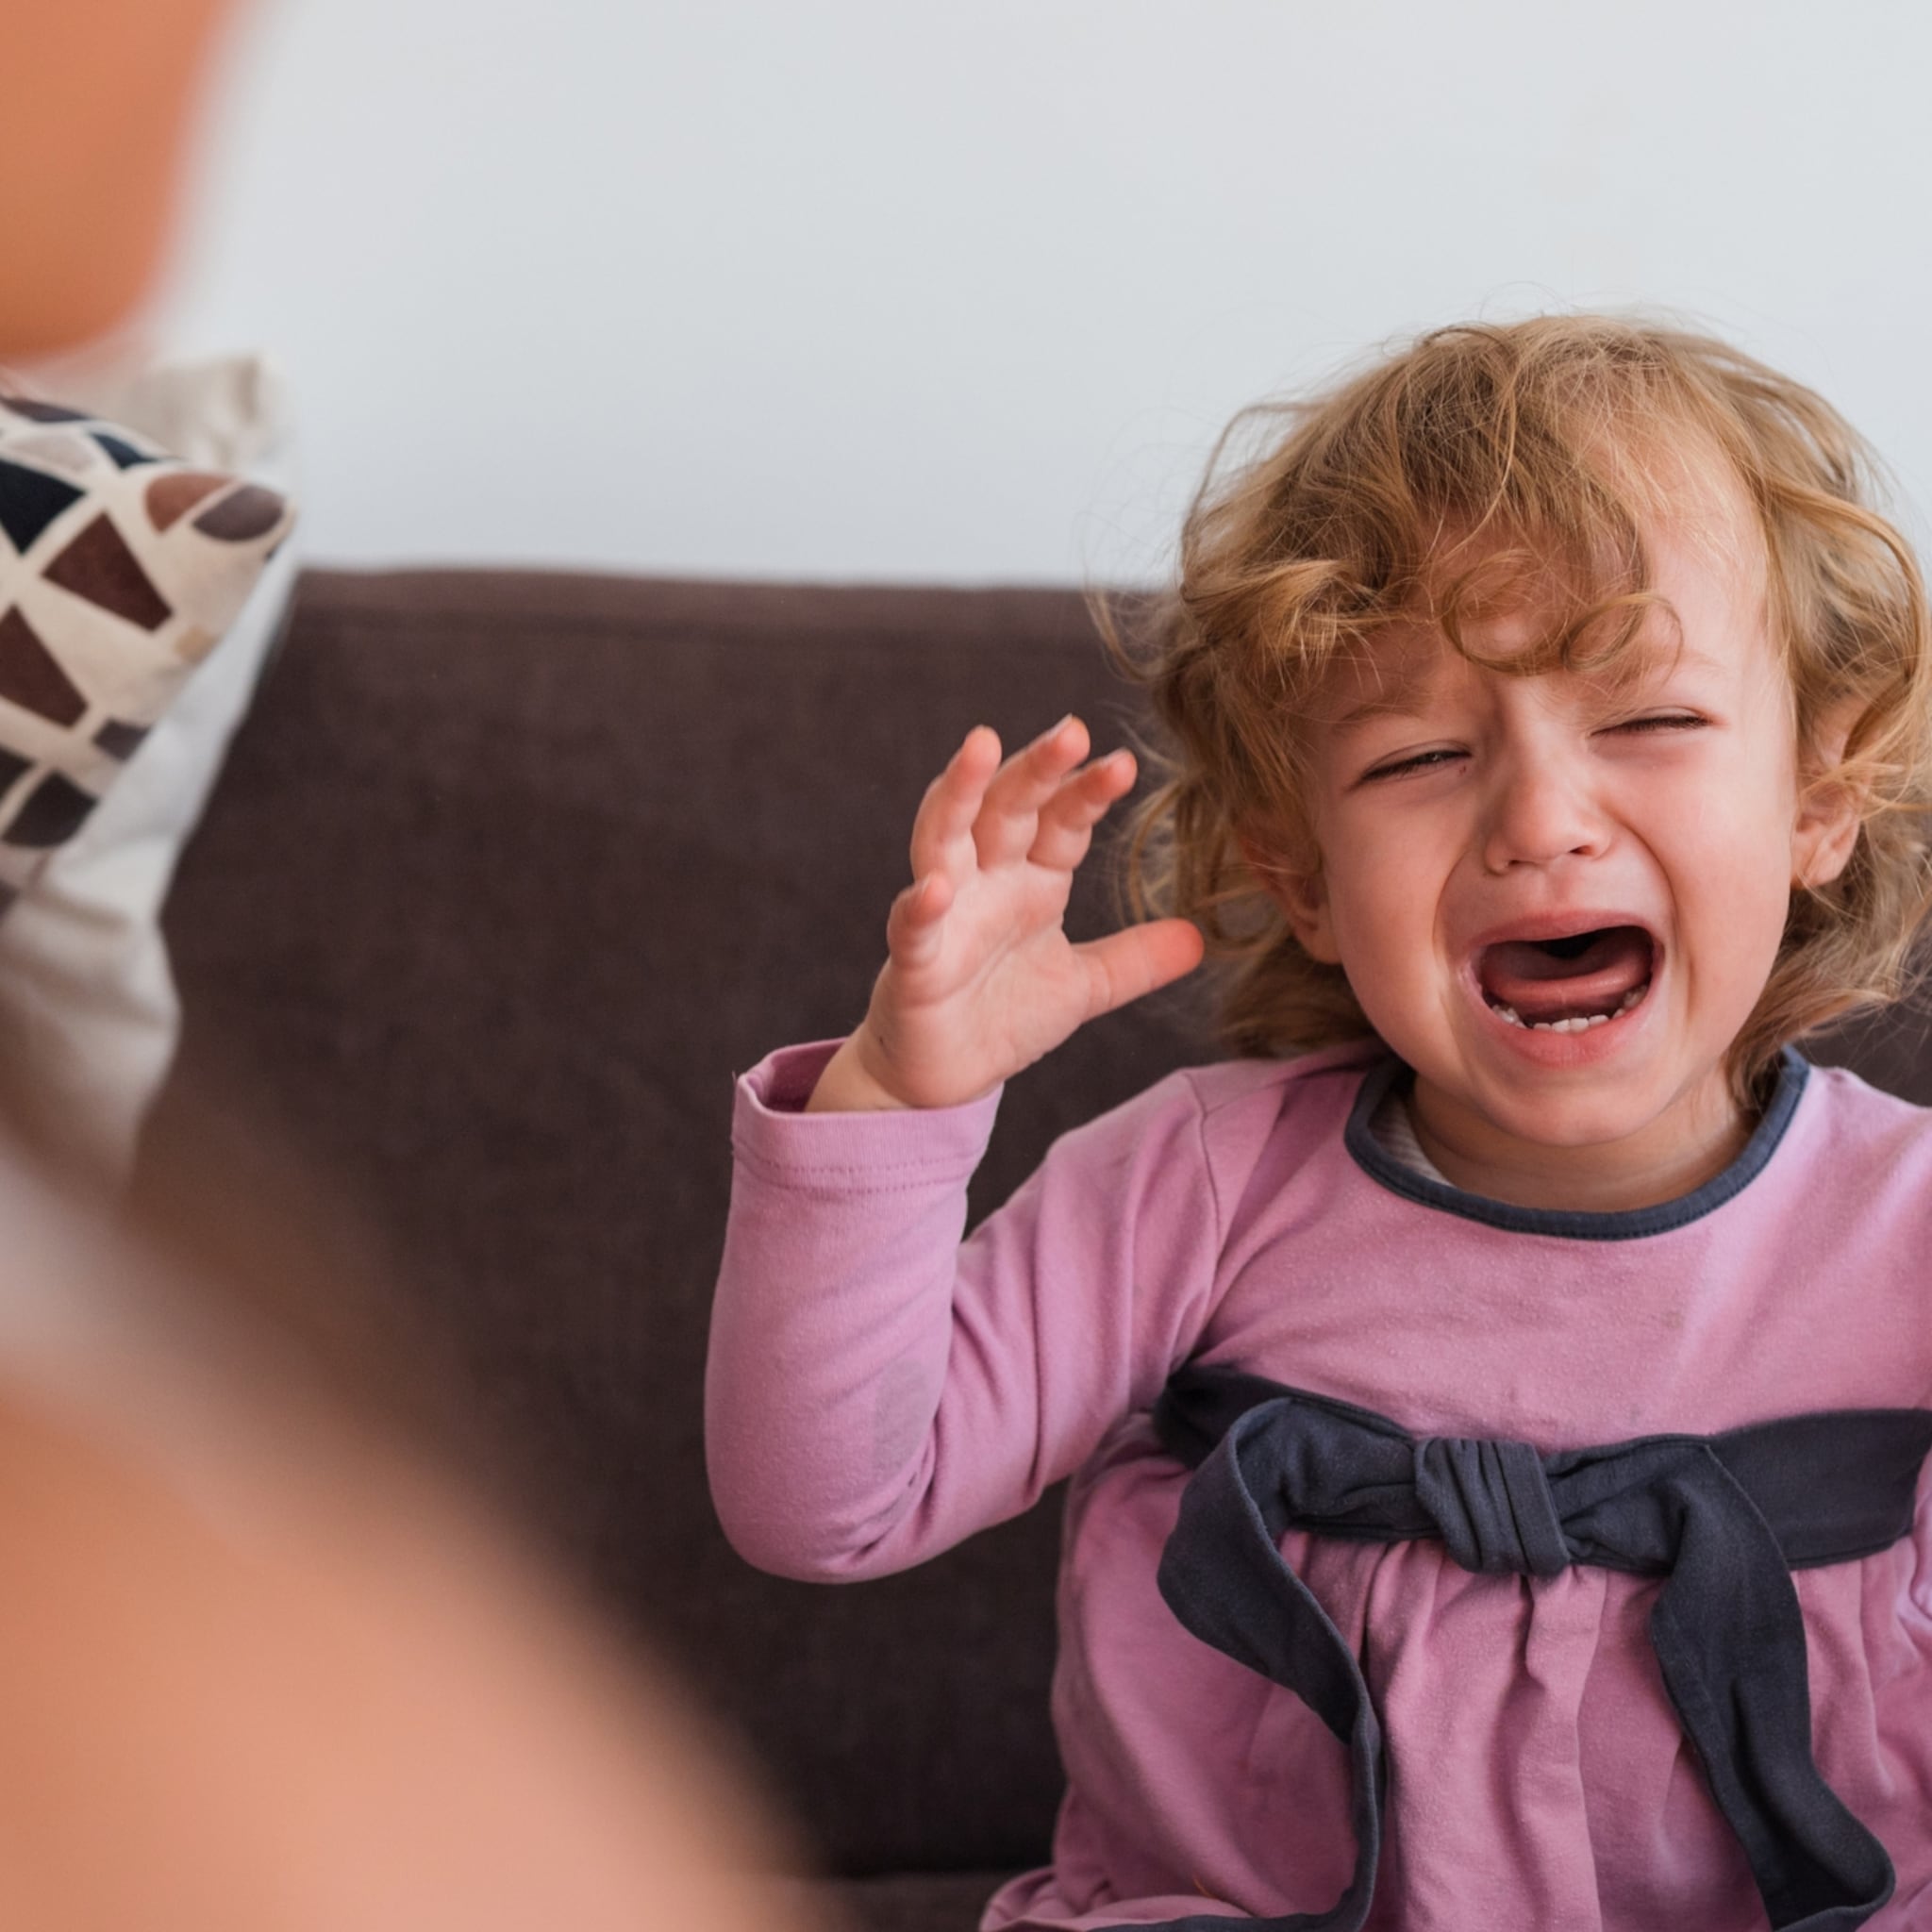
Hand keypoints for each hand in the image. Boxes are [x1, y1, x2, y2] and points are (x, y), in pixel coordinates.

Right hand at [807, 716, 1205, 1110]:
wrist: (939, 1078)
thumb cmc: (1001, 1016)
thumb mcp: (1083, 988)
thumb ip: (1135, 960)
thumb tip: (1200, 939)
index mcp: (1030, 881)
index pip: (1060, 821)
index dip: (1086, 792)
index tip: (1123, 765)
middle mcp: (985, 883)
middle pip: (1006, 808)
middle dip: (1035, 768)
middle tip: (1071, 730)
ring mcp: (946, 917)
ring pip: (945, 838)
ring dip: (960, 792)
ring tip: (981, 745)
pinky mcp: (915, 965)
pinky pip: (913, 928)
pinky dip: (922, 907)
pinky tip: (937, 888)